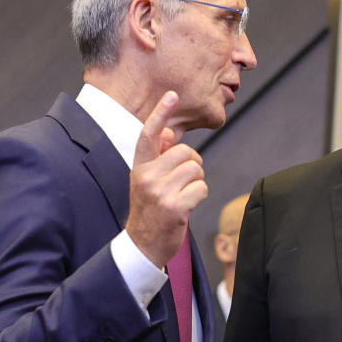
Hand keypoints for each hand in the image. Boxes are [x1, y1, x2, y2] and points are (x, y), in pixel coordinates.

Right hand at [125, 91, 207, 266]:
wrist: (142, 245)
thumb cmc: (150, 211)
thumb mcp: (147, 181)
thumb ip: (157, 158)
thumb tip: (166, 133)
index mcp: (139, 167)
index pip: (148, 135)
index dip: (161, 113)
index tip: (172, 95)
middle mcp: (147, 177)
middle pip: (185, 153)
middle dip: (192, 165)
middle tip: (182, 182)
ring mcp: (160, 192)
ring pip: (196, 169)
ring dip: (196, 182)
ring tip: (183, 195)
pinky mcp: (175, 207)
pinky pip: (201, 188)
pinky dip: (200, 196)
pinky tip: (187, 207)